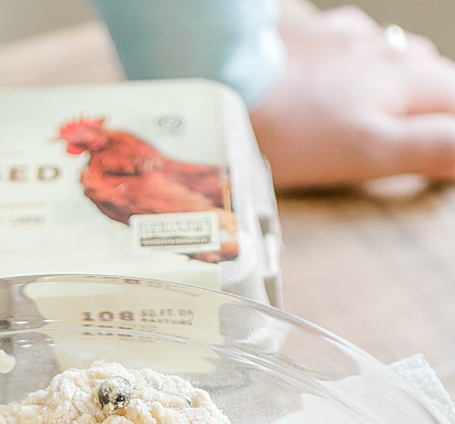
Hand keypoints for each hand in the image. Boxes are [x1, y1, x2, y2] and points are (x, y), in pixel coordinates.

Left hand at [252, 8, 454, 188]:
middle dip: (443, 104)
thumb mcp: (368, 150)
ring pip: (399, 54)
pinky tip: (350, 69)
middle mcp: (387, 53)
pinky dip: (364, 58)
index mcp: (408, 81)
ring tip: (404, 104)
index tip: (447, 156)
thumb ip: (430, 148)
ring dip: (410, 78)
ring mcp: (348, 40)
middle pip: (436, 76)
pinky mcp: (312, 36)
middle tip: (434, 131)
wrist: (222, 83)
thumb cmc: (291, 128)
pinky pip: (354, 40)